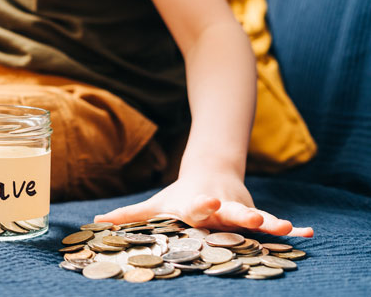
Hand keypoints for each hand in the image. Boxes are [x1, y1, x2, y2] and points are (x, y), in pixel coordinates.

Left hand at [94, 173, 313, 236]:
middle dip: (238, 214)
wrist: (211, 170)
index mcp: (194, 205)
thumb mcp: (156, 205)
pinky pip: (274, 222)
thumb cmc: (180, 195)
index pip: (195, 206)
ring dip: (269, 222)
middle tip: (250, 217)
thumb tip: (96, 222)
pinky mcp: (254, 213)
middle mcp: (219, 207)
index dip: (199, 206)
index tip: (205, 204)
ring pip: (255, 217)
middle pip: (228, 212)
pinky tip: (308, 234)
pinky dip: (290, 228)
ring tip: (285, 227)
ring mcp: (239, 209)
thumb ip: (129, 215)